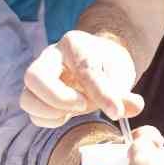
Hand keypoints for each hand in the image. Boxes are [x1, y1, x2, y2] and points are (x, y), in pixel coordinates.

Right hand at [21, 30, 144, 125]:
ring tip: (73, 113)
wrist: (98, 62)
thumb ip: (124, 94)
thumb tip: (136, 107)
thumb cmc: (108, 66)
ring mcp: (39, 76)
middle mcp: (49, 56)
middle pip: (34, 76)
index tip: (115, 111)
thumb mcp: (120, 75)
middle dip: (58, 98)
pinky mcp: (36, 94)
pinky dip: (48, 119)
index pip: (82, 70)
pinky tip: (66, 116)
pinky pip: (32, 112)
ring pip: (27, 98)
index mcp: (73, 45)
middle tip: (82, 106)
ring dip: (51, 112)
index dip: (100, 93)